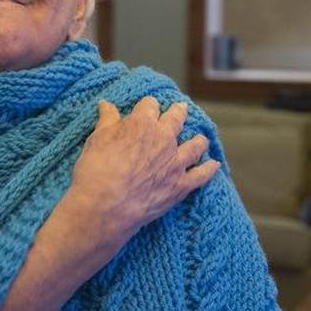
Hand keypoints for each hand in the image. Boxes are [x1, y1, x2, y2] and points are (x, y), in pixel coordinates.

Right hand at [65, 97, 219, 248]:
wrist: (107, 205)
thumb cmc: (96, 169)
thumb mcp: (97, 139)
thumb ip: (107, 120)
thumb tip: (106, 104)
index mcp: (142, 123)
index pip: (150, 105)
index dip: (147, 105)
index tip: (147, 107)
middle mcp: (164, 138)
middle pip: (176, 119)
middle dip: (178, 112)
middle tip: (180, 109)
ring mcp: (176, 162)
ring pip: (195, 145)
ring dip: (198, 140)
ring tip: (200, 138)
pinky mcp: (181, 185)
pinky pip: (202, 174)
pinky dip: (209, 169)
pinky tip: (214, 164)